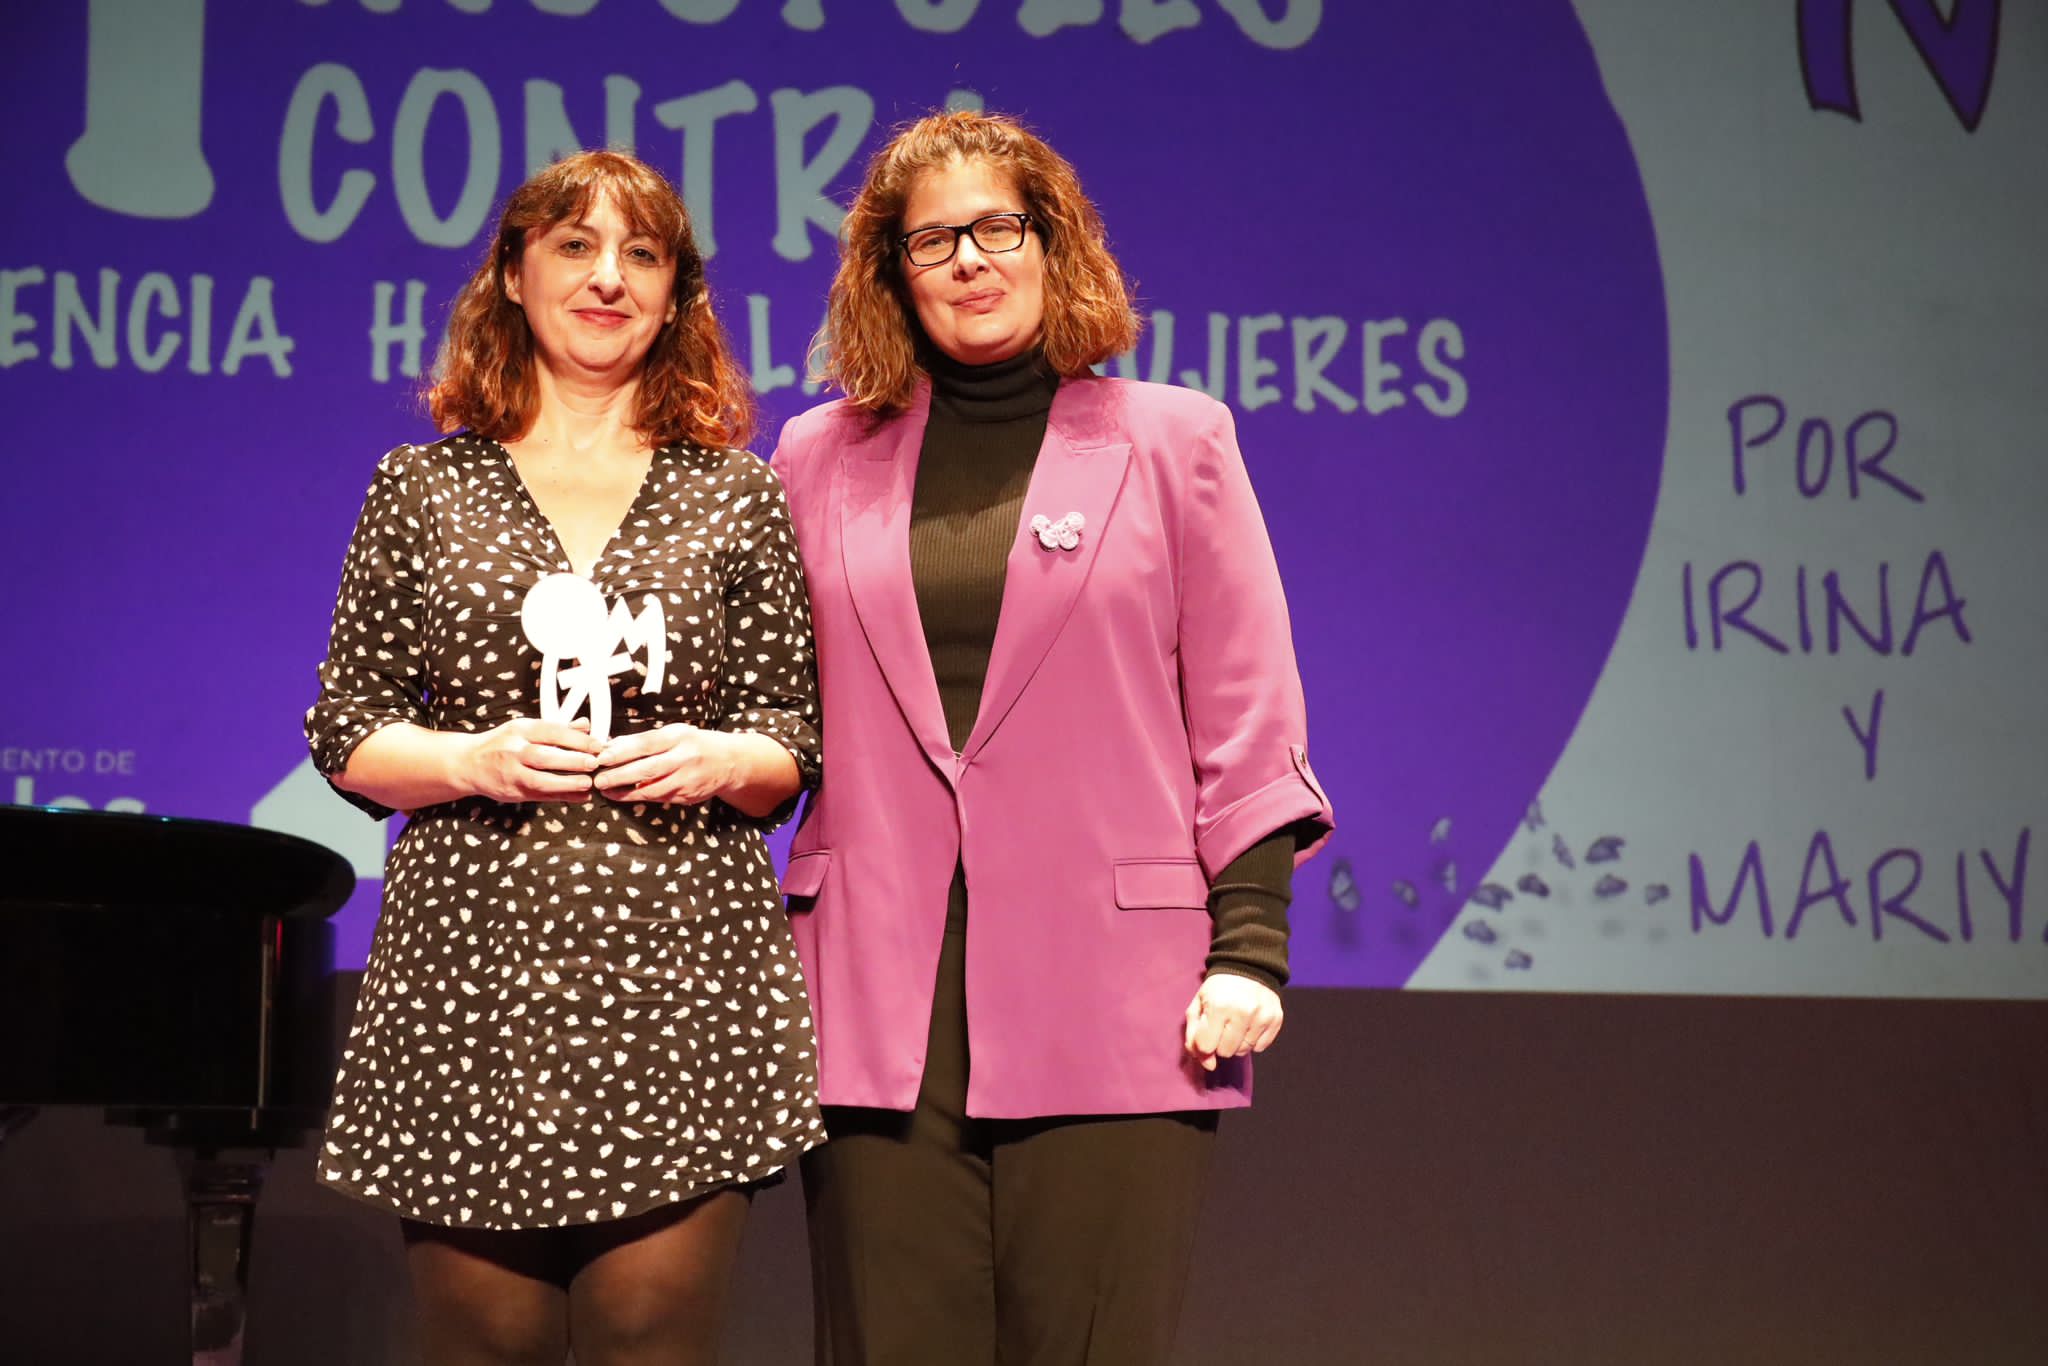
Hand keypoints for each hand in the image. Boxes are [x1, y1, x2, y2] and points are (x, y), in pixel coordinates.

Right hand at [460, 717, 601, 802]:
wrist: (468, 763)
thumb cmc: (502, 744)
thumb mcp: (525, 729)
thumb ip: (557, 729)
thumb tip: (586, 725)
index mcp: (520, 730)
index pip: (551, 732)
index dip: (577, 739)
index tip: (597, 745)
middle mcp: (514, 750)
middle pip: (545, 756)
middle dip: (573, 760)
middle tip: (595, 763)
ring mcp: (511, 773)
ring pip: (541, 780)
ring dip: (567, 783)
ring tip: (588, 783)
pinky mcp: (512, 792)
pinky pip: (540, 796)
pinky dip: (562, 797)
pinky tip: (580, 796)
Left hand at [593, 724, 737, 804]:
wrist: (730, 763)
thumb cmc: (697, 744)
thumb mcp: (675, 733)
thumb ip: (645, 740)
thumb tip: (614, 745)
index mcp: (679, 737)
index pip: (645, 744)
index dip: (621, 752)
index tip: (601, 758)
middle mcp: (684, 758)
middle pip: (646, 769)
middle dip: (618, 776)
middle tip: (598, 780)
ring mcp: (687, 780)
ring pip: (651, 789)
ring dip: (626, 792)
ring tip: (607, 791)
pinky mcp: (688, 796)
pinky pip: (660, 797)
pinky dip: (641, 796)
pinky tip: (627, 795)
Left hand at [1183, 973, 1283, 1071]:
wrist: (1248, 966)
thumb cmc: (1218, 989)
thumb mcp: (1198, 1005)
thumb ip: (1194, 1037)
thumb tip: (1209, 1065)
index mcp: (1219, 1007)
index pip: (1207, 1047)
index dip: (1204, 1044)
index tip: (1206, 1033)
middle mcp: (1242, 1012)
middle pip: (1226, 1052)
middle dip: (1220, 1042)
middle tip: (1222, 1025)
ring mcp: (1262, 1016)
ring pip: (1243, 1051)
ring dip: (1236, 1042)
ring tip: (1236, 1023)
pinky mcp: (1276, 1019)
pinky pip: (1260, 1047)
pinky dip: (1252, 1039)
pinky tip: (1249, 1023)